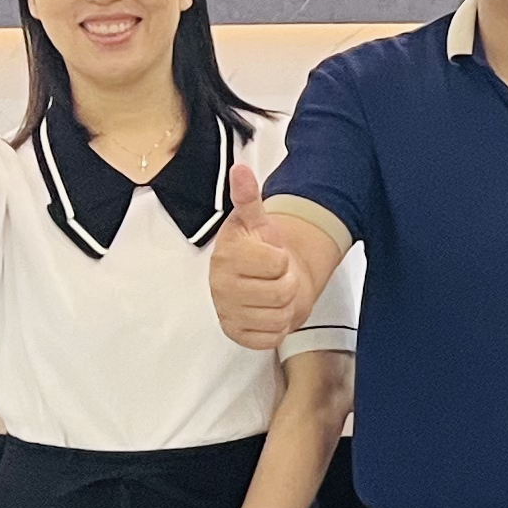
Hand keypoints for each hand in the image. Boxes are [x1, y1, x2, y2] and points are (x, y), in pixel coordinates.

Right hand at [207, 162, 309, 350]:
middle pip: (282, 292)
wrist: (260, 279)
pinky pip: (271, 338)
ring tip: (272, 293)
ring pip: (279, 317)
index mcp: (226, 256)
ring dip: (284, 306)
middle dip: (287, 283)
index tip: (272, 255)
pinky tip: (267, 312)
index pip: (277, 262)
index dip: (282, 259)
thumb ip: (249, 198)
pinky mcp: (236, 335)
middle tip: (276, 276)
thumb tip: (241, 170)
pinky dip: (277, 327)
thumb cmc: (260, 249)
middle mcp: (221, 286)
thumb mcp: (257, 221)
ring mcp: (227, 312)